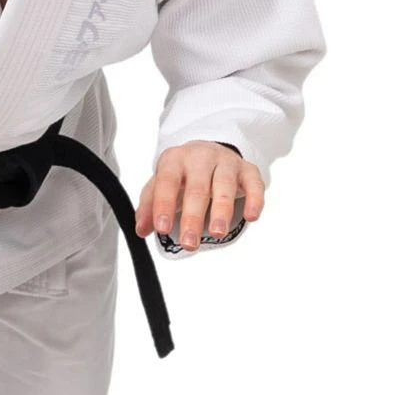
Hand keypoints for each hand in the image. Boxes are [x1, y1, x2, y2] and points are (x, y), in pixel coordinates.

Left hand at [133, 140, 264, 249]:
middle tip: (189, 244)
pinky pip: (254, 183)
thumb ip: (150, 205)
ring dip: (221, 210)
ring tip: (216, 233)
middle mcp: (200, 157)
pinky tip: (250, 217)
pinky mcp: (248, 170)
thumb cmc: (183, 174)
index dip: (163, 205)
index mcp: (174, 159)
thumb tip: (141, 229)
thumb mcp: (162, 184)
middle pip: (197, 187)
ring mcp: (225, 162)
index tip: (161, 229)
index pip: (167, 181)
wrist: (209, 150)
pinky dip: (254, 199)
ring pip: (224, 185)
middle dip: (193, 217)